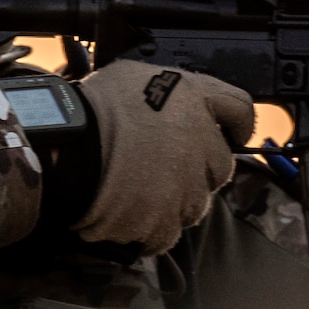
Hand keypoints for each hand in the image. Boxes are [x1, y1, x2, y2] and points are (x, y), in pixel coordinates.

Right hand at [72, 60, 255, 254]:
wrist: (68, 147)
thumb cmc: (92, 107)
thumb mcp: (134, 75)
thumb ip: (168, 93)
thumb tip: (172, 103)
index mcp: (196, 101)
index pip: (240, 110)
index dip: (235, 124)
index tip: (229, 132)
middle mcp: (201, 144)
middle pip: (221, 166)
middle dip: (199, 169)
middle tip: (166, 166)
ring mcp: (186, 187)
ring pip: (195, 204)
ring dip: (176, 201)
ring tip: (141, 192)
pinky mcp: (165, 221)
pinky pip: (167, 232)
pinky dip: (150, 228)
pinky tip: (128, 214)